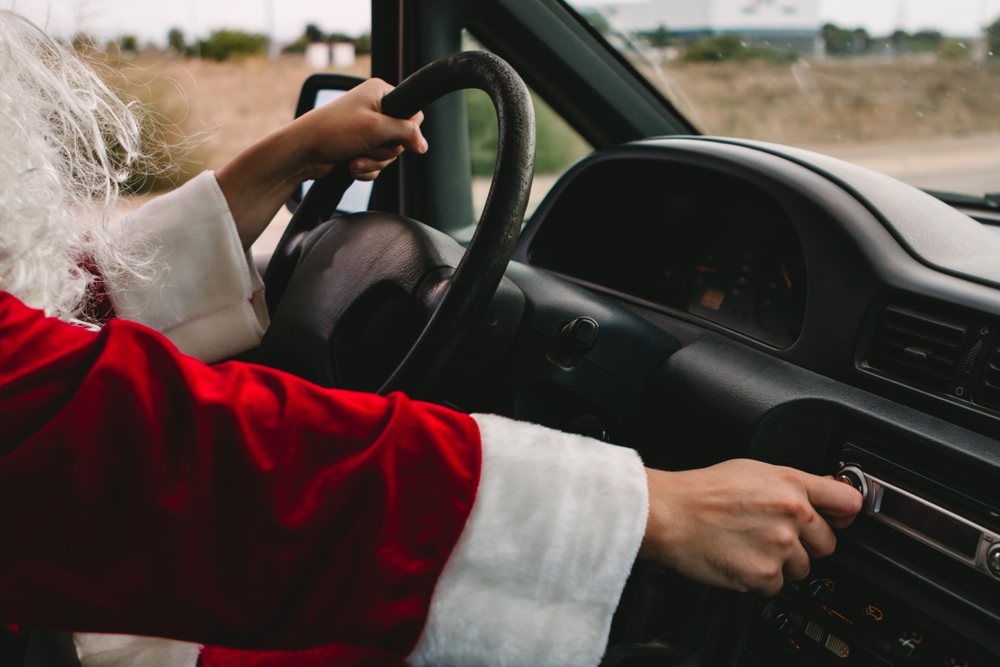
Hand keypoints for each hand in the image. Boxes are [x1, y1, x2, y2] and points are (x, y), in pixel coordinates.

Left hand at [216, 78, 427, 249]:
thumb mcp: (376, 128)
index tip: (394, 136)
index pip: (413, 113)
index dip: (408, 129)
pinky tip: (351, 165)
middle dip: (384, 150)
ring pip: (390, 155)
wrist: (304, 151)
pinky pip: (378, 165)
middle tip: (366, 146)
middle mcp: (375, 109)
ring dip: (374, 162)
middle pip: (402, 138)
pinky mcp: (360, 148)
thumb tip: (424, 144)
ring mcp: (368, 130)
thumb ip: (406, 133)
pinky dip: (366, 169)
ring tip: (355, 158)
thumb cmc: (334, 130)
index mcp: (380, 93)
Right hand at [639, 459, 862, 595]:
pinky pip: (777, 587)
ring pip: (803, 569)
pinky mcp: (765, 575)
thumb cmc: (700, 491)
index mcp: (791, 484)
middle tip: (772, 536)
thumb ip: (791, 482)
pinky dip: (759, 580)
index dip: (845, 513)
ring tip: (748, 546)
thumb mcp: (751, 470)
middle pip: (829, 543)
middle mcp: (792, 514)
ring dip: (781, 564)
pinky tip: (739, 560)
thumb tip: (821, 490)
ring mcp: (780, 546)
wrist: (668, 514)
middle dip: (806, 544)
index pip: (848, 501)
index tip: (840, 519)